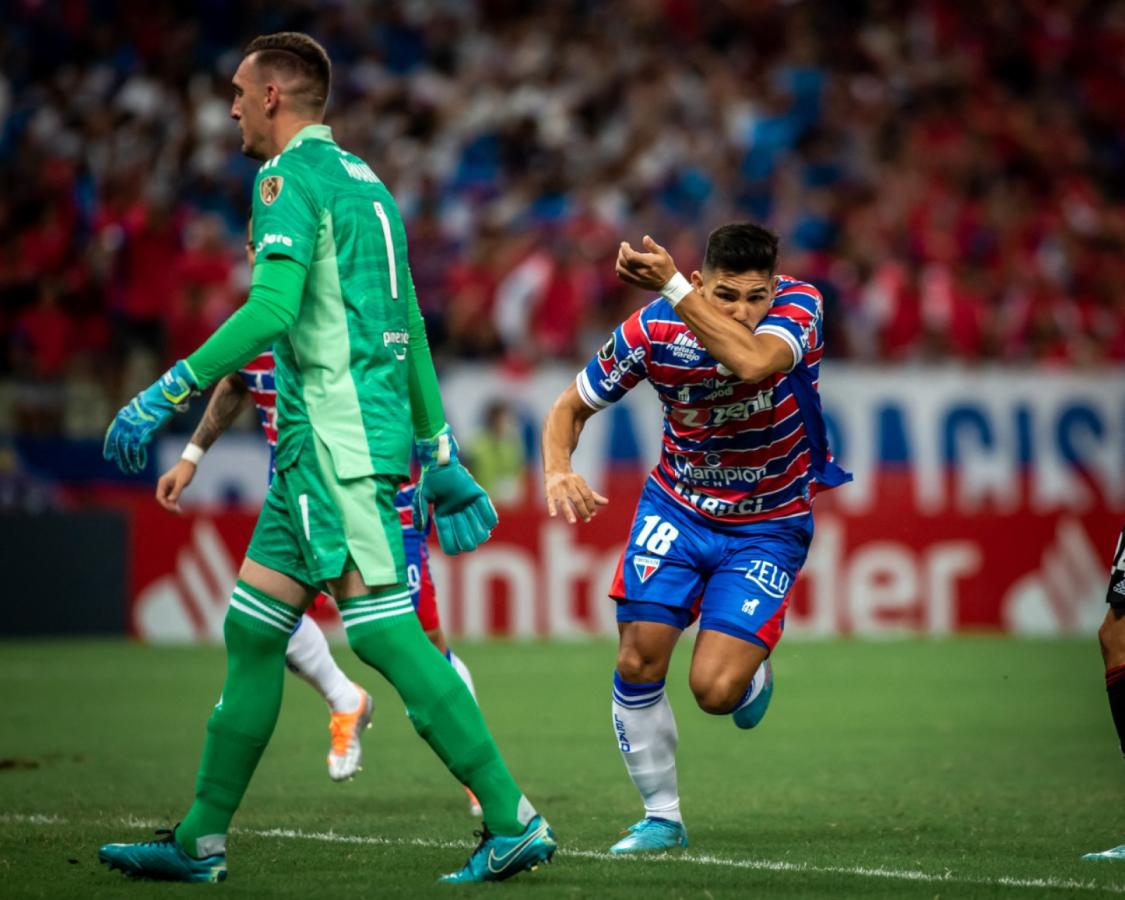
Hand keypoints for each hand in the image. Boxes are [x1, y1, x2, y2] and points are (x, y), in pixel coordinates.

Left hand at [103, 360, 196, 474]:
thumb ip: (138, 418)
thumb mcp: (143, 407)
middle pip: (119, 444)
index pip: (112, 434)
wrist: (166, 394)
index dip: (110, 447)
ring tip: (132, 470)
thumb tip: (138, 424)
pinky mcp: (144, 431)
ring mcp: (134, 426)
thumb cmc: (158, 399)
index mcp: (123, 416)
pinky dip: (138, 458)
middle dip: (121, 458)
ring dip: (129, 461)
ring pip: (127, 449)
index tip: (109, 457)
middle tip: (124, 468)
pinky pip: (138, 449)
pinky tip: (140, 465)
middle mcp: (126, 422)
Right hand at [156, 459, 196, 513]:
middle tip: (178, 511)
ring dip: (172, 505)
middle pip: (163, 499)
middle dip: (169, 506)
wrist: (190, 463)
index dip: (165, 504)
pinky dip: (174, 502)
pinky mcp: (173, 487)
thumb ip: (176, 491)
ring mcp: (168, 486)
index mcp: (162, 483)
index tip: (173, 508)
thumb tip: (171, 500)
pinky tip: (179, 507)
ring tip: (179, 511)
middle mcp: (163, 485)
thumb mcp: (181, 482)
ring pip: (167, 499)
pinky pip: (171, 497)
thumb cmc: (185, 471)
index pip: (160, 497)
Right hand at [412, 426, 498, 554]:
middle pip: (464, 536)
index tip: (454, 550)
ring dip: (480, 533)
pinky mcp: (478, 496)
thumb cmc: (430, 479)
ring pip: (478, 527)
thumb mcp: (422, 496)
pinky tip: (490, 525)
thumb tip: (420, 529)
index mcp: (443, 517)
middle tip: (470, 544)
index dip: (451, 546)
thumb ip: (421, 511)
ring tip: (483, 536)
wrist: (442, 462)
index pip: (447, 538)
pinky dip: (489, 518)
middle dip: (467, 541)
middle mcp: (457, 514)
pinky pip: (488, 512)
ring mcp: (468, 506)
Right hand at [545, 470, 608, 523]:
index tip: (593, 513)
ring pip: (564, 501)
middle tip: (587, 520)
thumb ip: (593, 495)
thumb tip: (606, 503)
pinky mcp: (549, 492)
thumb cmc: (572, 482)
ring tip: (573, 522)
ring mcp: (558, 488)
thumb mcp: (582, 486)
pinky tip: (553, 515)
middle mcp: (568, 484)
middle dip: (583, 510)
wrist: (555, 470)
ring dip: (568, 512)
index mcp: (578, 481)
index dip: (591, 505)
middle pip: (577, 499)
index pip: (587, 495)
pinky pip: (550, 501)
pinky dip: (552, 508)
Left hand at [615, 235, 677, 291]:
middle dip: (621, 253)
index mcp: (647, 263)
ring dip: (619, 261)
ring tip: (623, 256)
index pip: (630, 256)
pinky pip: (622, 277)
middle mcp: (640, 271)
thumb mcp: (662, 253)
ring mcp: (636, 278)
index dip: (624, 249)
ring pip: (620, 270)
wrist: (668, 283)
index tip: (624, 244)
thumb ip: (652, 246)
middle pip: (623, 262)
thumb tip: (645, 238)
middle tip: (624, 248)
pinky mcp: (635, 283)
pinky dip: (620, 270)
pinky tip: (624, 265)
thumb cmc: (666, 266)